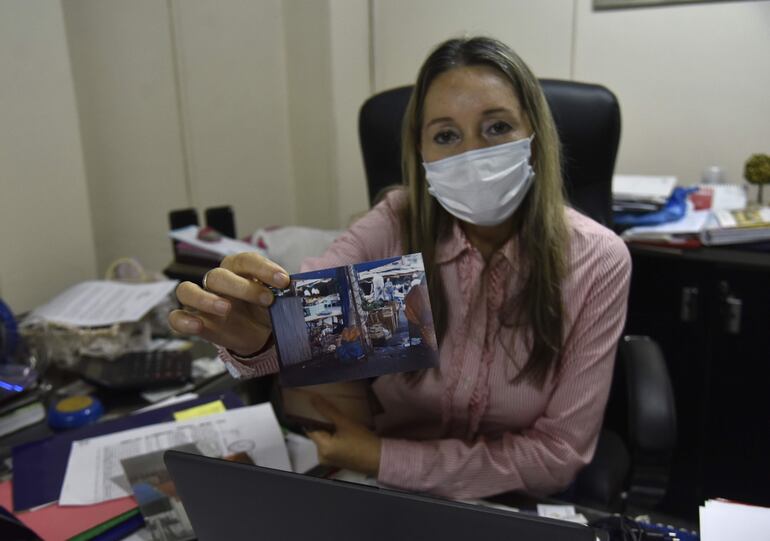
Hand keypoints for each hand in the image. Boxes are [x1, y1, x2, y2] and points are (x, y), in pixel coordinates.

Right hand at [168, 252, 289, 354]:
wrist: (259, 333)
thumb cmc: (266, 308)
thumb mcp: (279, 300)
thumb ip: (284, 293)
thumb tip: (300, 287)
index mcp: (239, 269)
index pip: (246, 260)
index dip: (263, 268)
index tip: (283, 281)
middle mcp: (217, 281)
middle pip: (218, 275)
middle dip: (243, 287)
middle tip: (267, 300)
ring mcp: (202, 301)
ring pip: (187, 290)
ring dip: (206, 298)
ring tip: (226, 309)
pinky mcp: (195, 321)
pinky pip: (176, 317)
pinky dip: (183, 320)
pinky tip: (198, 325)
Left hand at [306, 396, 381, 476]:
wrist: (379, 458)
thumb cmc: (363, 441)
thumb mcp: (345, 423)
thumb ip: (327, 410)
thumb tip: (313, 399)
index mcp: (321, 449)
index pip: (310, 429)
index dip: (313, 418)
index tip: (319, 408)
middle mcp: (321, 457)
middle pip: (317, 435)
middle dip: (323, 424)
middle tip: (331, 413)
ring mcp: (328, 460)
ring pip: (324, 440)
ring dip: (329, 430)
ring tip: (338, 421)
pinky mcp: (336, 461)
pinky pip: (330, 446)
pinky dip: (334, 438)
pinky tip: (343, 432)